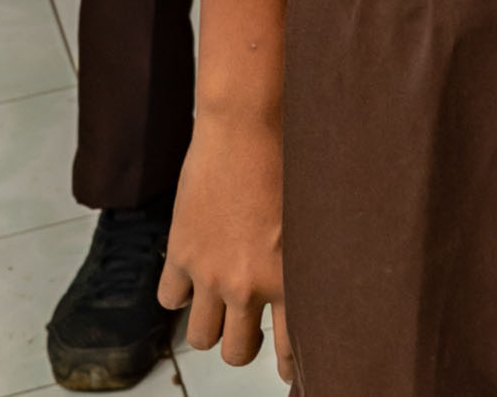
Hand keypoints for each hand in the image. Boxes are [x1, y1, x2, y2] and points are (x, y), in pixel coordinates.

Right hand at [161, 108, 290, 378]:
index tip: (294, 372)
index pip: (294, 343)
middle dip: (246, 345)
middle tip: (253, 329)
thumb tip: (326, 278)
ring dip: (213, 325)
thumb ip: (315, 252)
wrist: (248, 125)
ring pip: (203, 337)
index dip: (293, 365)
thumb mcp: (317, 210)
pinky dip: (181, 293)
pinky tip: (195, 275)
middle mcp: (248, 283)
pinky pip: (170, 301)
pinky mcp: (181, 255)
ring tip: (225, 307)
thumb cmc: (294, 155)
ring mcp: (210, 273)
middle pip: (237, 352)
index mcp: (291, 273)